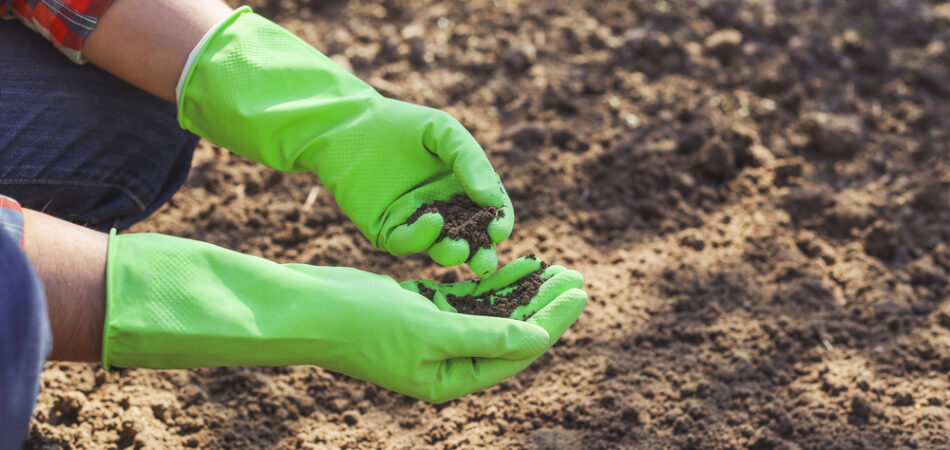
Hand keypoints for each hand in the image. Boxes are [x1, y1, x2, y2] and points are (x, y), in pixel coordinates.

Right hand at [104, 233, 585, 402]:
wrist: (308, 307)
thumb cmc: (363, 323)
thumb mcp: (429, 328)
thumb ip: (485, 334)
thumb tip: (537, 339)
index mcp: (450, 379)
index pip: (516, 350)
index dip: (551, 321)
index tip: (579, 292)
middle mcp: (446, 363)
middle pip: (509, 332)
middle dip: (543, 305)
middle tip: (577, 278)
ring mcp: (433, 337)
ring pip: (491, 313)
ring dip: (521, 291)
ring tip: (555, 268)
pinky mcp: (421, 311)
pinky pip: (467, 299)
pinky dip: (490, 283)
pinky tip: (515, 265)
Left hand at [178, 9, 512, 274]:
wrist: (349, 125)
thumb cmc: (400, 125)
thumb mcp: (444, 133)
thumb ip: (471, 163)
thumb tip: (491, 201)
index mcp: (463, 188)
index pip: (490, 213)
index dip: (498, 223)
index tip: (499, 229)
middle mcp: (444, 210)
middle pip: (470, 240)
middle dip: (480, 254)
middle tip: (485, 262)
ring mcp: (415, 223)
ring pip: (440, 248)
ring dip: (452, 253)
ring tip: (458, 249)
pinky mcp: (387, 231)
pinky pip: (407, 243)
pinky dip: (421, 238)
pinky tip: (431, 220)